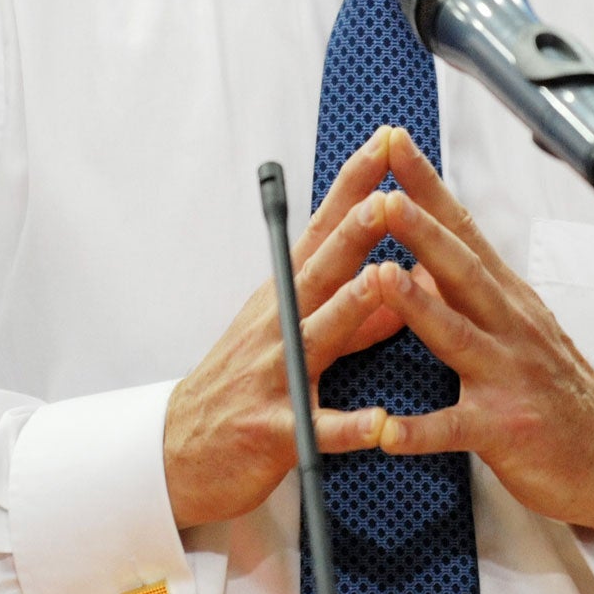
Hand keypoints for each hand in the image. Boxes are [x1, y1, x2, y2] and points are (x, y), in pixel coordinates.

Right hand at [162, 129, 409, 527]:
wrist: (181, 452)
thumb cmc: (250, 383)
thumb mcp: (299, 335)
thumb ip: (358, 313)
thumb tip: (412, 277)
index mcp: (287, 296)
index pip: (324, 227)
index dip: (355, 185)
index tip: (387, 141)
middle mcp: (279, 325)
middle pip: (320, 271)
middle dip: (354, 232)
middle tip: (388, 197)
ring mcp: (274, 376)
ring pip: (315, 337)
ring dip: (349, 308)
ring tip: (383, 284)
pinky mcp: (275, 432)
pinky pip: (315, 430)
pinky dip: (346, 428)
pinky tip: (378, 424)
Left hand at [371, 130, 593, 534]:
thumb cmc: (551, 387)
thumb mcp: (514, 324)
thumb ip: (469, 289)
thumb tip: (422, 250)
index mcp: (505, 297)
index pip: (463, 229)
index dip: (428, 186)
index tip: (394, 144)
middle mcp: (508, 326)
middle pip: (461, 269)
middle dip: (421, 230)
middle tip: (383, 195)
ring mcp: (508, 375)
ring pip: (458, 335)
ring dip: (417, 306)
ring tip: (379, 277)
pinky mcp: (505, 429)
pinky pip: (456, 430)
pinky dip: (420, 431)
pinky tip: (386, 431)